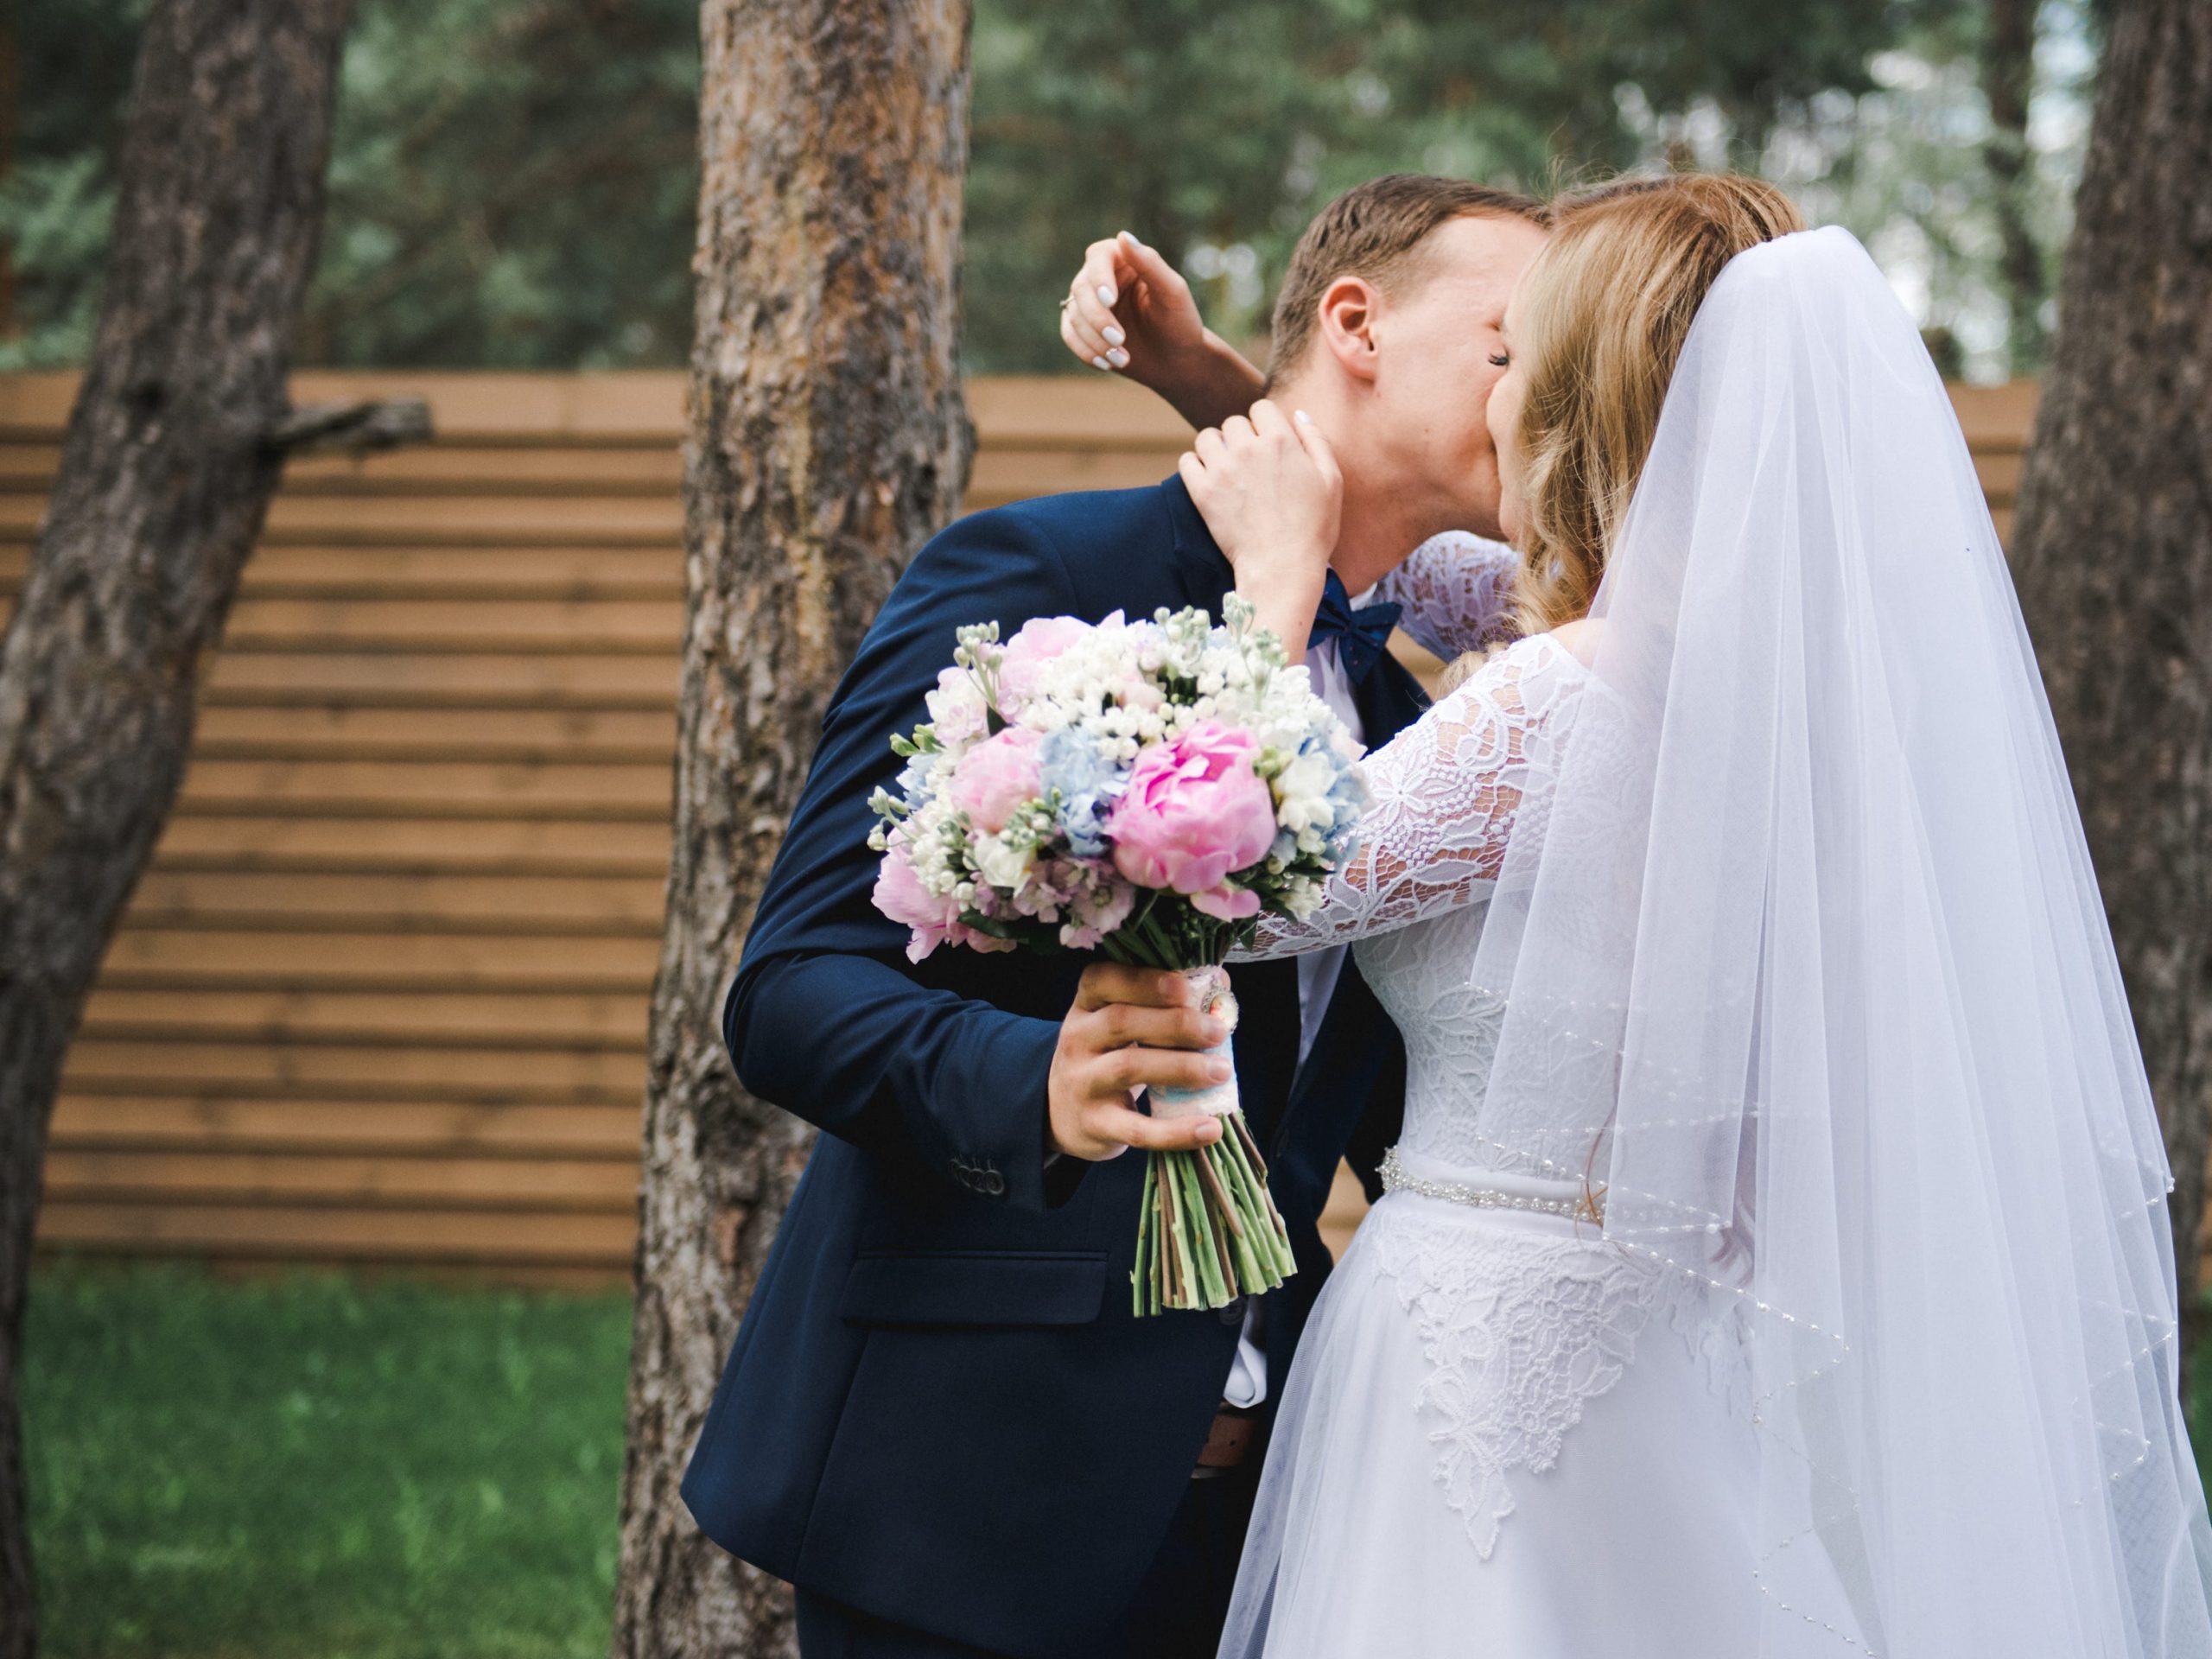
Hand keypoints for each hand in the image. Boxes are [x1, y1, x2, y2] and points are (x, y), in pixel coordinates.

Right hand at [1047, 963, 1232, 1161]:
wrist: (1063, 1113)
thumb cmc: (1109, 1056)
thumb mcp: (1122, 1024)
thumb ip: (1164, 1003)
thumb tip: (1220, 982)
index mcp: (1087, 1005)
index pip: (1102, 980)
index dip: (1143, 981)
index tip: (1184, 988)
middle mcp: (1078, 1039)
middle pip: (1121, 1021)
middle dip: (1176, 1024)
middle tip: (1217, 1032)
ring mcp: (1083, 1083)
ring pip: (1129, 1068)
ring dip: (1181, 1067)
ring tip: (1221, 1071)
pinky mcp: (1095, 1125)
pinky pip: (1137, 1129)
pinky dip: (1176, 1132)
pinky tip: (1210, 1129)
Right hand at [1060, 232, 1264, 428]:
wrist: (1177, 362)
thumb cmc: (1180, 323)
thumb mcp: (1172, 292)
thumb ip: (1150, 263)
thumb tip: (1124, 236)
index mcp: (1124, 260)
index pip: (1098, 256)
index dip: (1099, 277)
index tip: (1110, 301)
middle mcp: (1102, 278)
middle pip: (1081, 288)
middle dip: (1098, 318)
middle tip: (1119, 340)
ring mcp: (1089, 304)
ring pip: (1074, 314)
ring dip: (1094, 340)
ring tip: (1122, 359)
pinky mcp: (1082, 328)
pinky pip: (1070, 335)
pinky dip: (1086, 351)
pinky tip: (1107, 364)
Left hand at [1178, 400, 1340, 655]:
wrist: (1283, 567)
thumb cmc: (1313, 528)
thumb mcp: (1331, 479)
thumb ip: (1315, 440)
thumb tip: (1297, 414)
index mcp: (1280, 440)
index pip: (1260, 408)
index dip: (1265, 423)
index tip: (1268, 444)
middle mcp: (1248, 448)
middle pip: (1233, 422)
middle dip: (1241, 437)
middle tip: (1249, 462)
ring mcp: (1222, 470)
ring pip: (1206, 437)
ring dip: (1215, 448)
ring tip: (1226, 468)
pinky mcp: (1202, 492)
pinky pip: (1187, 461)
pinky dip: (1194, 465)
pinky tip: (1208, 479)